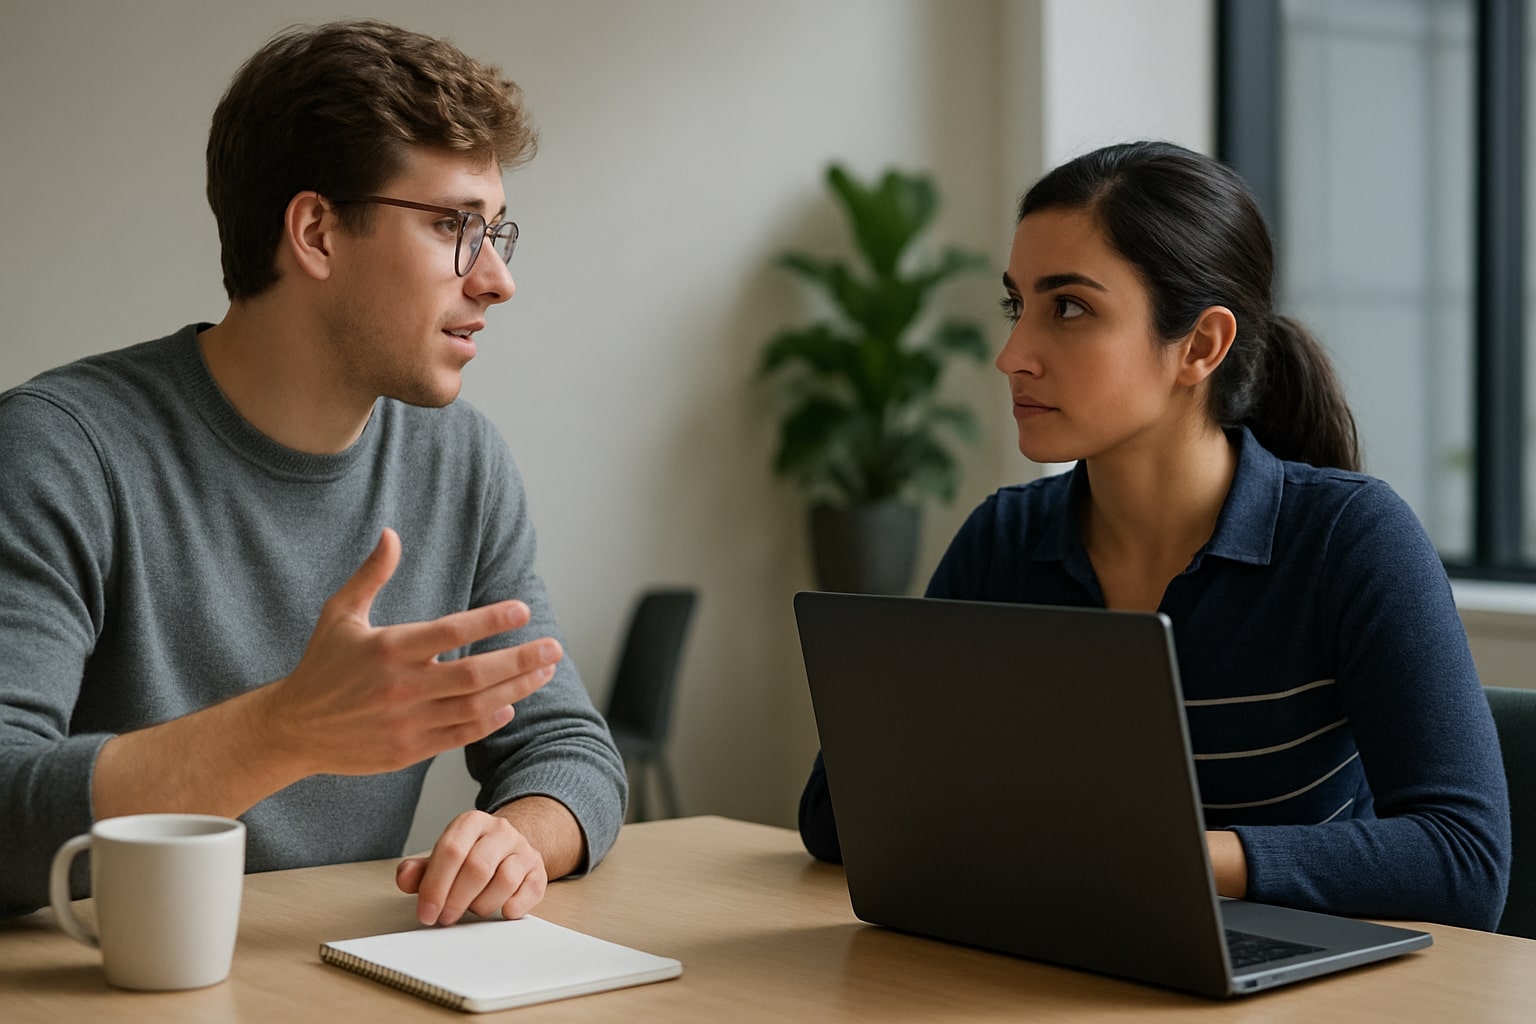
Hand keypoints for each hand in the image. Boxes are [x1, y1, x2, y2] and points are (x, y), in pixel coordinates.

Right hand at [266, 528, 563, 776]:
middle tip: (554, 647)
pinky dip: (488, 721)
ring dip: (516, 689)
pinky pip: (459, 735)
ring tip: (544, 672)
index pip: (451, 631)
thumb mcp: (340, 614)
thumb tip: (391, 534)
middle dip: (521, 660)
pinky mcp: (407, 750)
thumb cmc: (321, 665)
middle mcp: (400, 686)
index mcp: (388, 648)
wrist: (292, 728)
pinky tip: (510, 705)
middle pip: (475, 674)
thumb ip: (371, 575)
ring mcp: (406, 721)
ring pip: (475, 706)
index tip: (523, 609)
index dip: (492, 620)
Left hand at [395, 811, 548, 924]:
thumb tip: (406, 878)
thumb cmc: (469, 857)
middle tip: (445, 919)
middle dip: (457, 899)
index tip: (427, 913)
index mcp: (471, 823)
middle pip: (478, 866)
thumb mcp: (441, 859)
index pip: (451, 851)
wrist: (507, 849)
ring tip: (473, 910)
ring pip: (505, 879)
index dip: (436, 886)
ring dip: (483, 904)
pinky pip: (530, 890)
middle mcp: (500, 831)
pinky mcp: (538, 869)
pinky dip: (514, 906)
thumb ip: (419, 870)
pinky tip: (502, 910)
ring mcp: (522, 849)